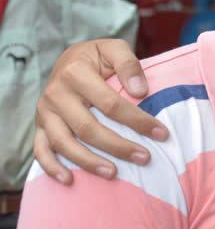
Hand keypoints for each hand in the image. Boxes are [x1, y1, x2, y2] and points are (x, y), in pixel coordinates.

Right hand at [34, 39, 169, 183]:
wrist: (68, 59)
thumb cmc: (97, 57)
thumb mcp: (114, 48)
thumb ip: (128, 65)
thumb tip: (141, 91)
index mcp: (76, 73)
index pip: (110, 103)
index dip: (137, 120)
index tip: (161, 133)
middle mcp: (56, 94)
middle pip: (88, 128)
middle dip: (118, 146)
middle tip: (144, 158)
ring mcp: (44, 113)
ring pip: (64, 143)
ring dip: (89, 162)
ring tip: (114, 174)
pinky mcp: (39, 126)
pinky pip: (40, 150)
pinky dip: (52, 167)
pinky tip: (69, 180)